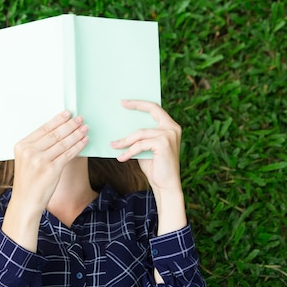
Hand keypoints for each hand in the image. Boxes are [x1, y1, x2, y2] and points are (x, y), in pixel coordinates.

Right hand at [2, 111, 88, 251]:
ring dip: (76, 134)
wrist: (25, 202)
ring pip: (63, 143)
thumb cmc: (28, 181)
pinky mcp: (51, 170)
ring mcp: (40, 161)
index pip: (43, 129)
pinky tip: (84, 141)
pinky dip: (78, 146)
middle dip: (69, 125)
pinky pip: (68, 154)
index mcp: (21, 146)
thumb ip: (37, 147)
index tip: (67, 113)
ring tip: (85, 128)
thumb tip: (58, 131)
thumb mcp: (26, 160)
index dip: (57, 120)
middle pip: (54, 134)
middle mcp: (30, 151)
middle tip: (80, 118)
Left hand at [111, 100, 186, 237]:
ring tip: (113, 146)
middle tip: (120, 105)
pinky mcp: (163, 144)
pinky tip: (121, 158)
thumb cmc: (155, 167)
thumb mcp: (146, 149)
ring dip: (125, 141)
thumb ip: (140, 138)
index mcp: (170, 126)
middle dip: (135, 105)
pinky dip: (129, 151)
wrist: (166, 185)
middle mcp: (172, 128)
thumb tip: (122, 130)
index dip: (140, 104)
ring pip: (140, 133)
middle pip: (151, 110)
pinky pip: (140, 145)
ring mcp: (169, 135)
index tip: (125, 102)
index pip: (155, 109)